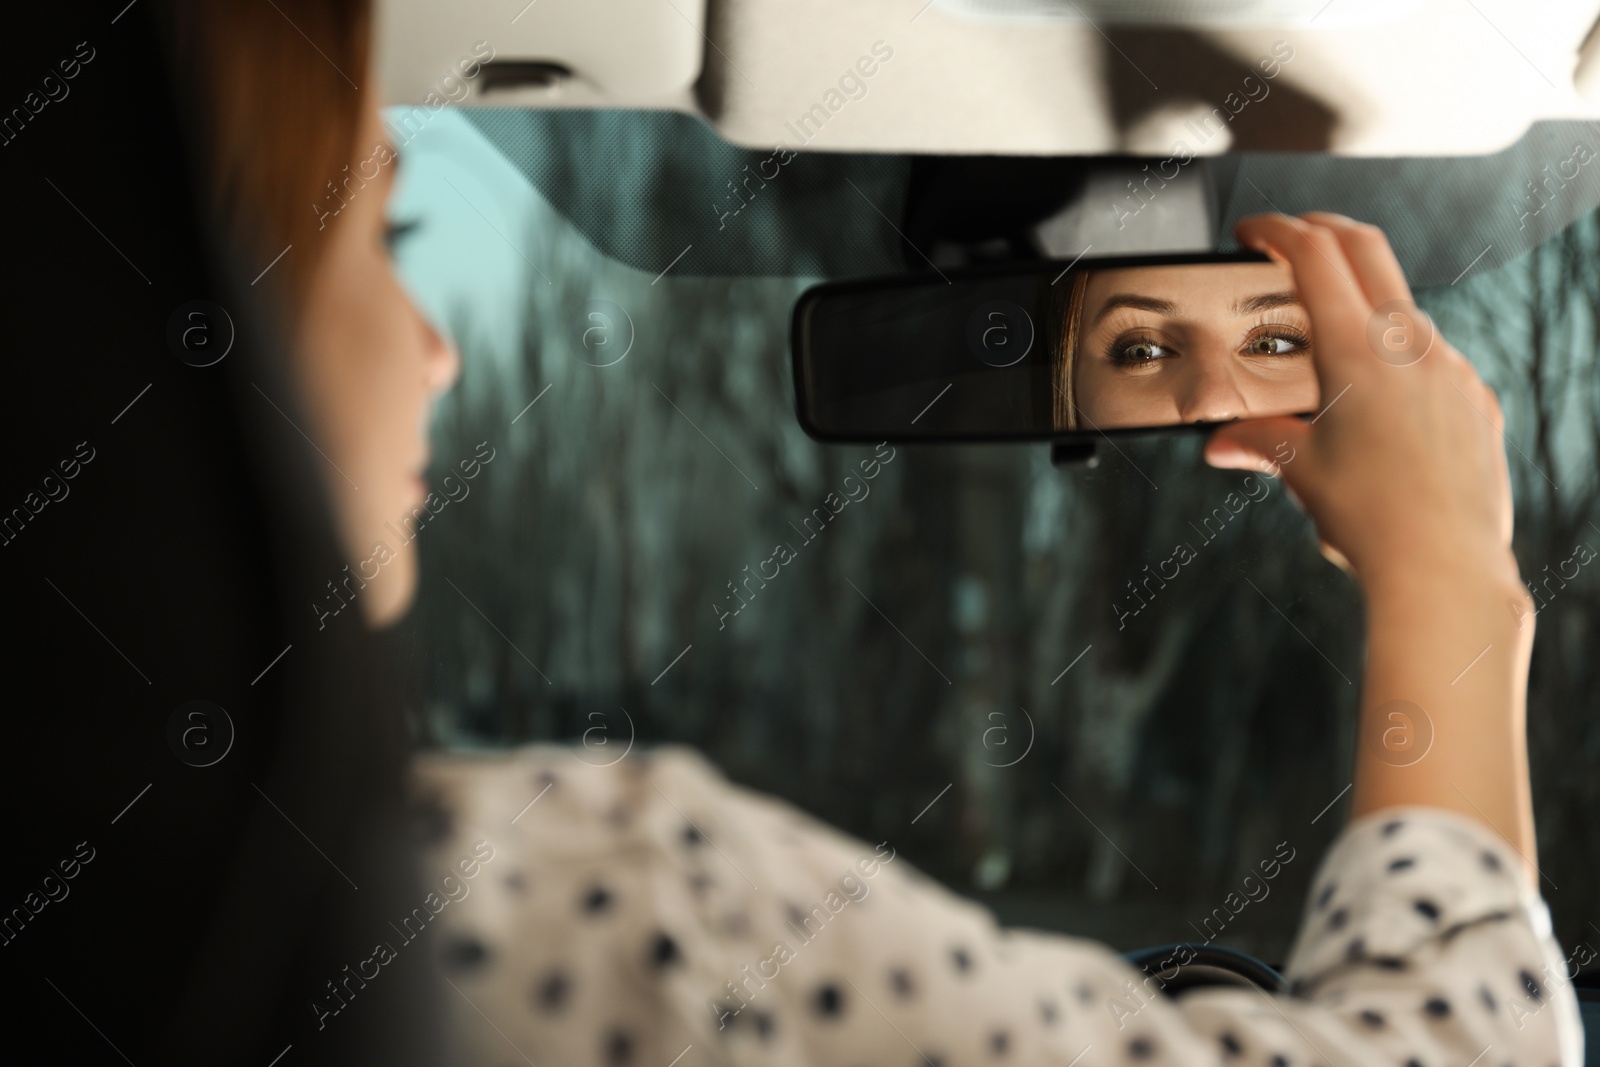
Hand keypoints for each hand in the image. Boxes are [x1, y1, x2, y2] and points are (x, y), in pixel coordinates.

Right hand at [1203, 212, 1517, 593]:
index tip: (1254, 232)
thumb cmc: (1371, 521)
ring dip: (1362, 303)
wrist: (1444, 567)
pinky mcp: (1476, 398)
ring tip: (1329, 342)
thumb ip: (1258, 440)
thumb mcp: (1300, 472)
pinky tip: (1380, 403)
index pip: (1314, 255)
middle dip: (1323, 230)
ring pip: (1401, 307)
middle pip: (1366, 248)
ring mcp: (1452, 367)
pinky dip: (1399, 357)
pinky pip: (1435, 357)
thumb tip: (1222, 443)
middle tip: (1292, 236)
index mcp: (1356, 352)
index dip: (1277, 230)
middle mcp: (1411, 346)